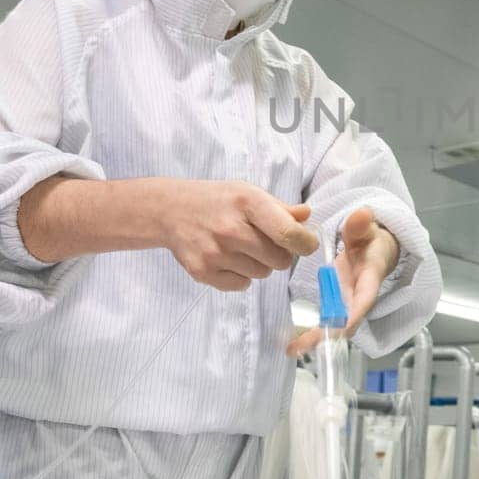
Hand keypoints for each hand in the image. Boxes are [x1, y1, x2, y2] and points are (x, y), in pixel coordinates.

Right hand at [161, 181, 319, 291]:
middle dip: (280, 254)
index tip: (307, 244)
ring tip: (243, 248)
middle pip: (279, 260)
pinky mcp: (202, 272)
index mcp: (247, 203)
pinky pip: (241, 285)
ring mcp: (215, 253)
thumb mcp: (248, 193)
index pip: (288, 233)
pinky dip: (241, 276)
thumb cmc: (217, 201)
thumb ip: (280, 208)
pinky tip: (229, 259)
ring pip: (261, 274)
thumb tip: (306, 217)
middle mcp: (231, 229)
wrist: (170, 210)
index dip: (305, 243)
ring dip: (260, 265)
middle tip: (266, 243)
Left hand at [287, 207, 400, 356]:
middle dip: (326, 335)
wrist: (375, 250)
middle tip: (300, 346)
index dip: (353, 314)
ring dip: (315, 339)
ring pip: (334, 326)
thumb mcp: (367, 228)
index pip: (364, 298)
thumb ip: (362, 224)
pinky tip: (292, 341)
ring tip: (292, 349)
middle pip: (346, 321)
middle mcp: (359, 296)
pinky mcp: (336, 305)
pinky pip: (325, 321)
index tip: (339, 326)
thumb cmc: (371, 240)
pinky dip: (310, 332)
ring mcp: (347, 303)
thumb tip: (362, 214)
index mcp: (370, 278)